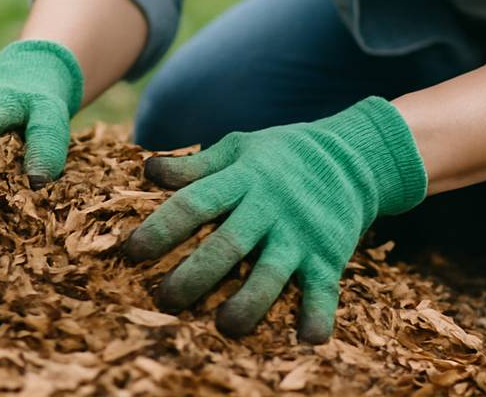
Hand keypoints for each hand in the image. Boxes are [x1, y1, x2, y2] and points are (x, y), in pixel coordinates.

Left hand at [121, 95, 427, 343]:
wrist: (353, 156)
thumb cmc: (281, 155)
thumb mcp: (240, 148)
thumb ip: (195, 166)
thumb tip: (147, 170)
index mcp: (242, 178)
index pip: (195, 203)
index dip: (162, 228)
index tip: (132, 252)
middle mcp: (269, 207)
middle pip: (227, 245)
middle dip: (194, 276)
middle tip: (165, 301)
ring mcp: (300, 233)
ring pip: (271, 274)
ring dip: (247, 304)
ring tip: (224, 327)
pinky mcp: (329, 255)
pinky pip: (324, 290)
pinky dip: (318, 314)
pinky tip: (307, 337)